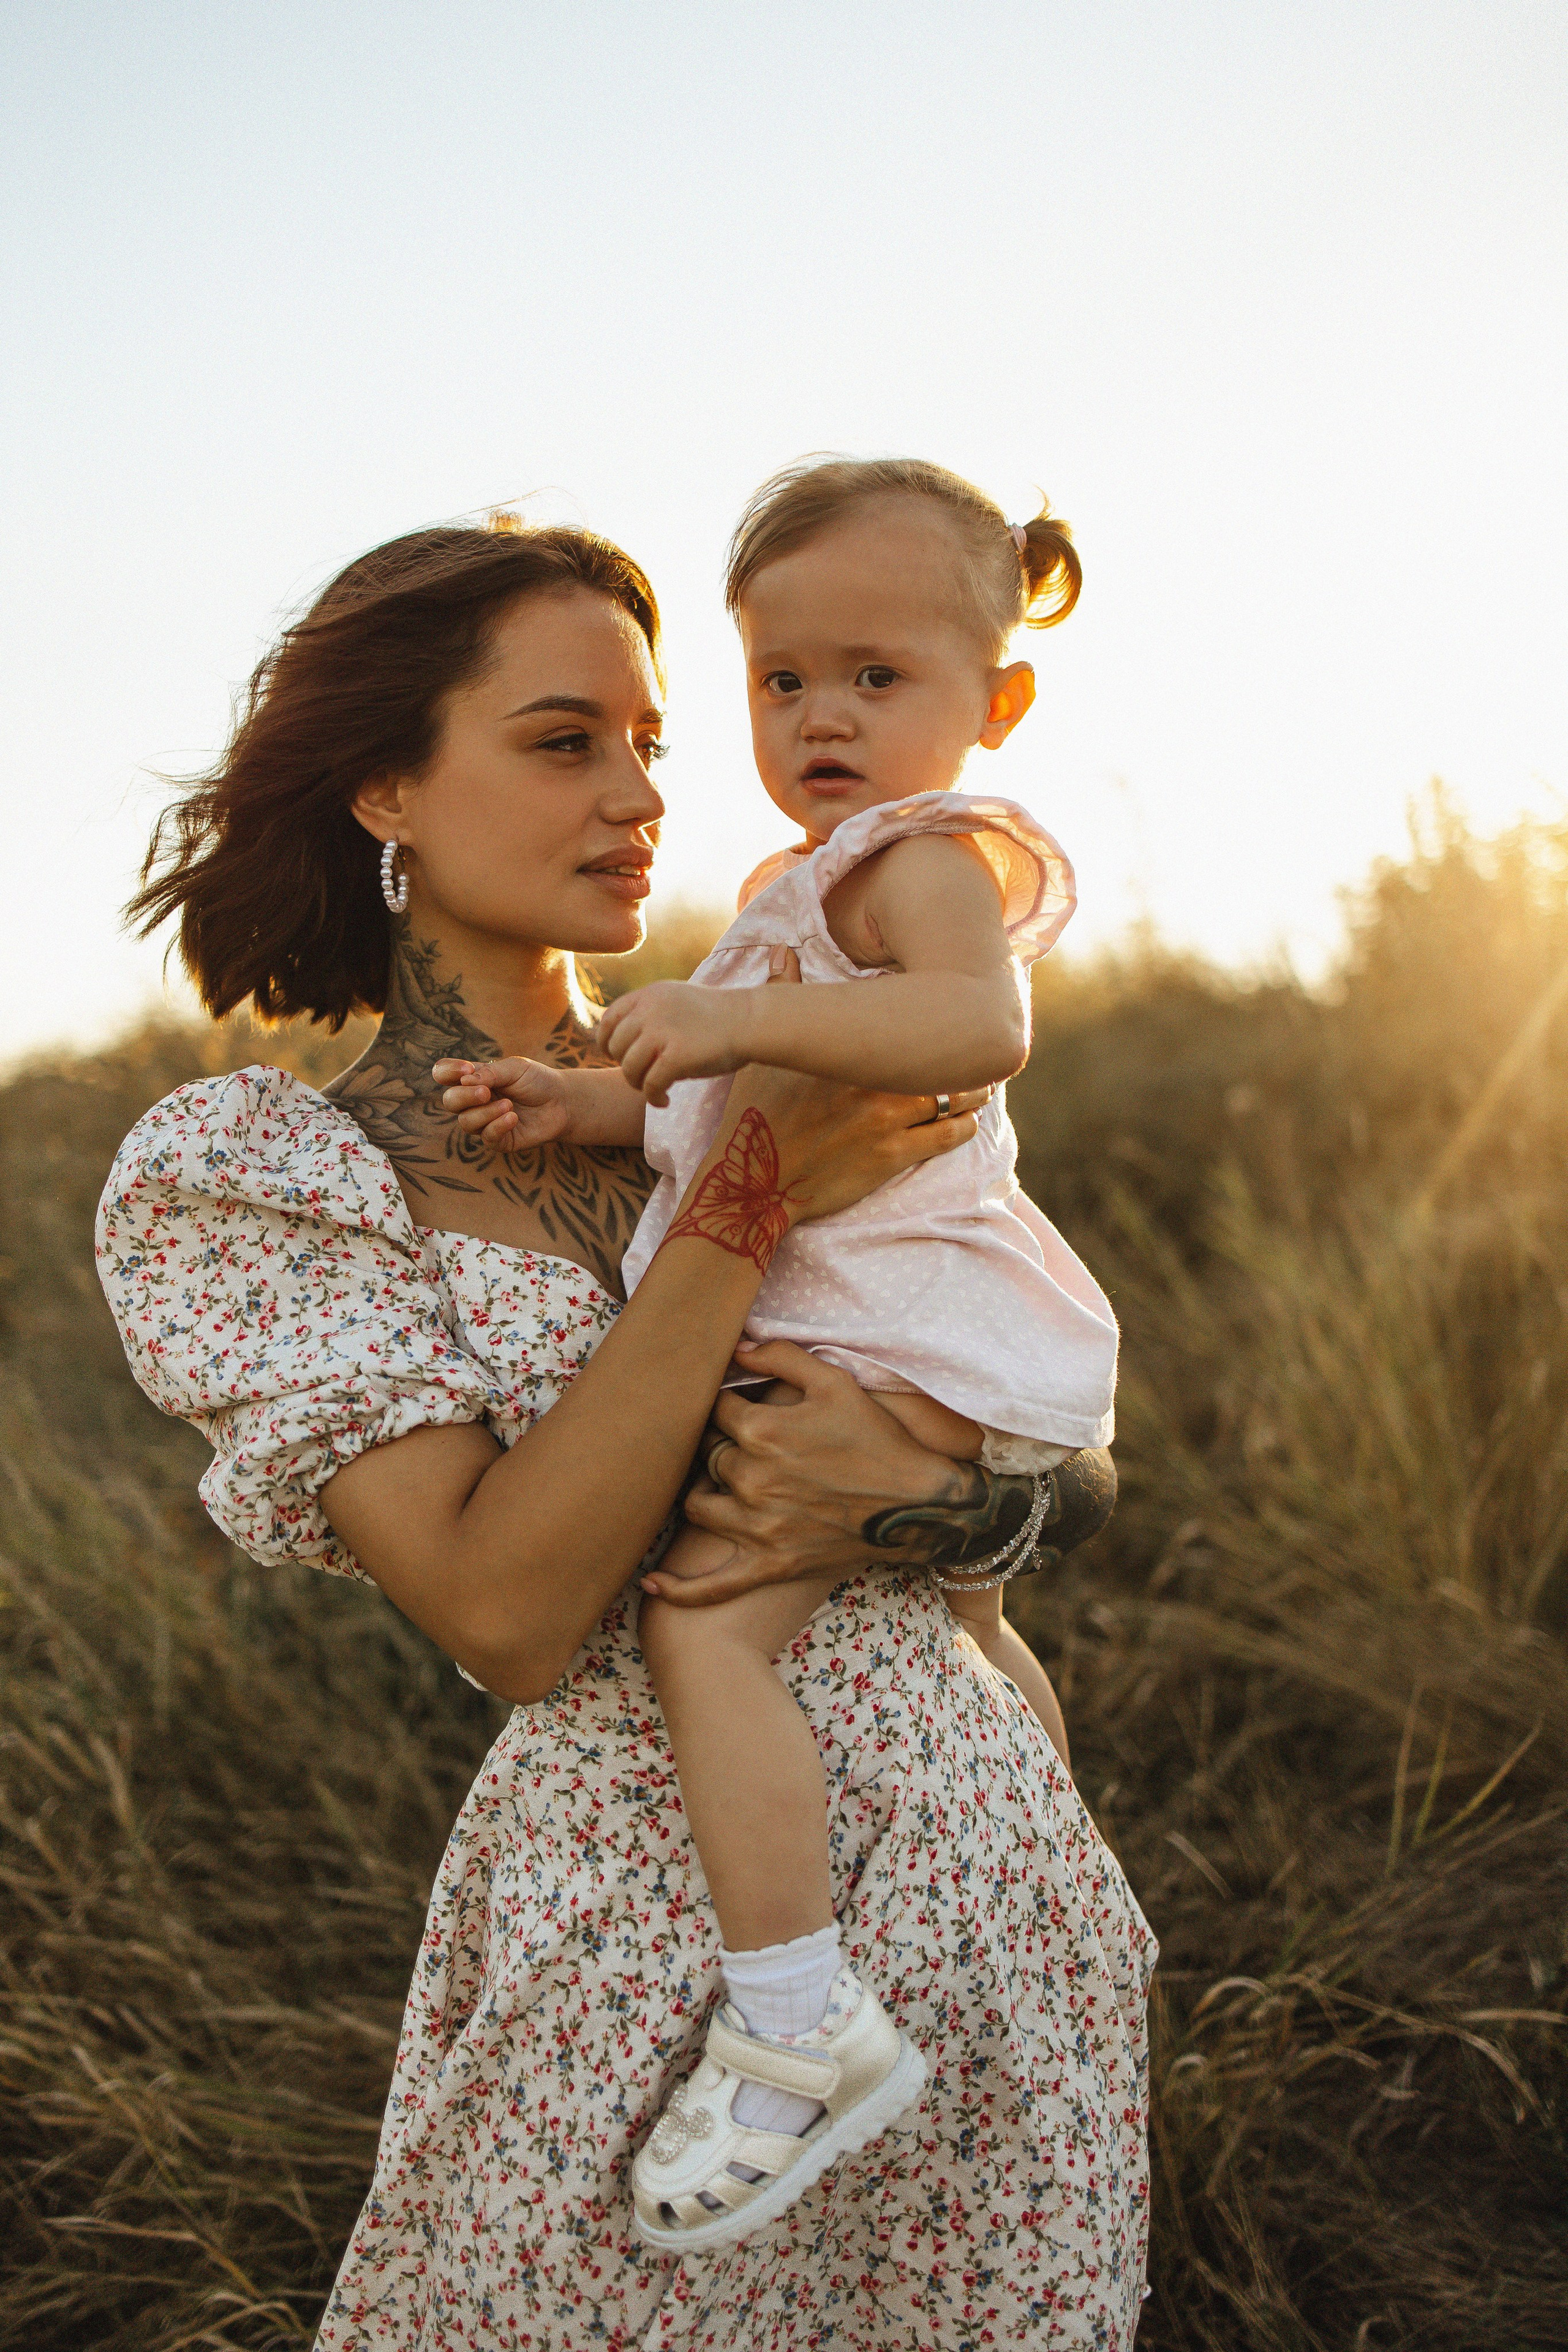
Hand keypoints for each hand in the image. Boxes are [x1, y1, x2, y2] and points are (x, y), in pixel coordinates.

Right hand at [433, 1057, 569, 1148]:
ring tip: (509, 1105)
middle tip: (485, 1092)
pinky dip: (497, 1126)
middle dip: (464, 1096)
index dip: (446, 1072)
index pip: (443, 1074)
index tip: (466, 1069)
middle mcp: (474, 1101)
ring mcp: (485, 1122)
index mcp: (474, 1079)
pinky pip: (486, 1137)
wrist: (563, 1101)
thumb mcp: (515, 1068)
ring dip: (485, 1113)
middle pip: (450, 1101)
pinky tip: (513, 1118)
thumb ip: (490, 1072)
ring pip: (466, 1122)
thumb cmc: (537, 1081)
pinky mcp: (499, 1140)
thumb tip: (465, 1081)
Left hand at [595, 982, 746, 1106]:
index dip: (606, 1042)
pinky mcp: (677, 1056)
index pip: (608, 1019)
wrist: (750, 1021)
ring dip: (638, 1085)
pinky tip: (665, 1100)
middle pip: (617, 1047)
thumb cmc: (718, 1017)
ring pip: (629, 1068)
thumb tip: (622, 1038)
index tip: (616, 1057)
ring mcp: (662, 1032)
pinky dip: (654, 1098)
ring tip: (655, 1090)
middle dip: (626, 1067)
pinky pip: (650, 1085)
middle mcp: (650, 1010)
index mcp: (649, 995)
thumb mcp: (676, 1001)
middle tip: (644, 1077)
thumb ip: (650, 1013)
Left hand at [638, 1343, 964, 1605]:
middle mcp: (751, 1479)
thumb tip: (737, 1347)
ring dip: (703, 1491)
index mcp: (762, 1431)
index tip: (735, 1402)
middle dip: (716, 1444)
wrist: (919, 1504)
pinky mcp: (770, 1564)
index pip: (714, 1408)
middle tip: (735, 1440)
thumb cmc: (878, 1439)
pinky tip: (651, 1584)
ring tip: (718, 1481)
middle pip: (705, 1456)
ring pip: (697, 1506)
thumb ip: (782, 1357)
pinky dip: (680, 1589)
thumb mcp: (836, 1382)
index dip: (724, 1402)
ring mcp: (758, 1527)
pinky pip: (713, 1585)